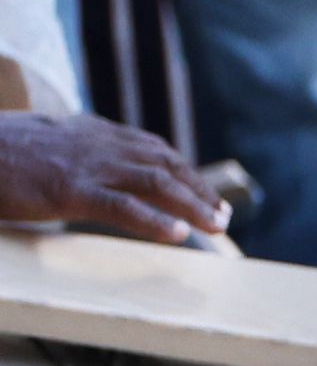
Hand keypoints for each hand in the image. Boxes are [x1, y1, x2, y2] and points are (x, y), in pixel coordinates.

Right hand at [0, 112, 230, 242]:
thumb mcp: (43, 141)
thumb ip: (74, 150)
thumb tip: (91, 167)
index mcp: (90, 131)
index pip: (152, 147)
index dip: (183, 169)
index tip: (203, 189)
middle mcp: (97, 144)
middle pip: (165, 163)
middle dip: (199, 189)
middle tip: (223, 214)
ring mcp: (86, 166)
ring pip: (156, 182)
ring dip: (193, 205)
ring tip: (216, 225)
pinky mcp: (69, 191)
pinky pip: (124, 207)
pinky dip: (156, 221)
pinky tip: (179, 235)